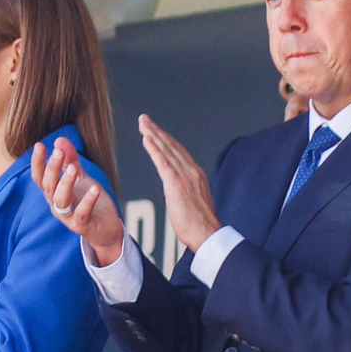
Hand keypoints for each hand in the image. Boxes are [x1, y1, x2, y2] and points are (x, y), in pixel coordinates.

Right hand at [31, 138, 125, 264]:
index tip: (39, 145)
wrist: (106, 229)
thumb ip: (70, 161)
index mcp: (53, 193)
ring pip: (60, 199)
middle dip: (52, 168)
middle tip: (58, 152)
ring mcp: (68, 216)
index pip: (40, 177)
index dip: (37, 162)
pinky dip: (88, 201)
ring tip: (74, 168)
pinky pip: (82, 213)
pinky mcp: (82, 225)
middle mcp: (56, 204)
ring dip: (66, 183)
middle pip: (48, 185)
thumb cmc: (90, 202)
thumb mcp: (81, 179)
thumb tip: (59, 140)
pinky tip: (95, 188)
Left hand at [139, 116, 221, 252]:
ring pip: (167, 150)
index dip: (166, 139)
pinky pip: (163, 162)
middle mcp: (192, 171)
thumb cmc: (201, 223)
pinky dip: (154, 148)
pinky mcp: (176, 184)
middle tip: (144, 119)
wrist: (208, 233)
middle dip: (157, 131)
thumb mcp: (195, 201)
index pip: (178, 152)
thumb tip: (180, 189)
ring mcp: (185, 176)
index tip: (155, 130)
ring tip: (142, 124)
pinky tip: (146, 138)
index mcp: (196, 174)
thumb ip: (187, 190)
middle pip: (172, 146)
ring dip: (153, 134)